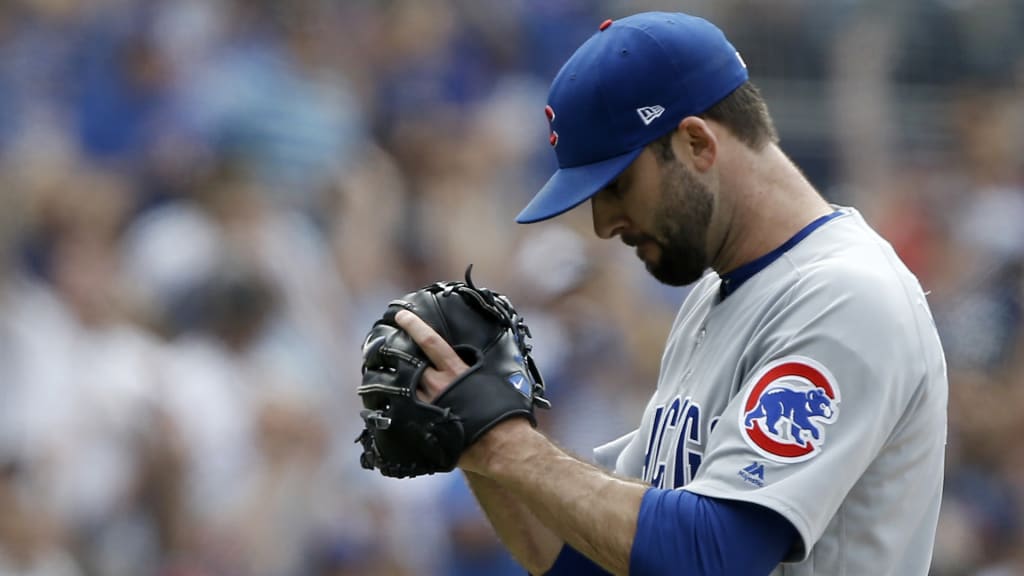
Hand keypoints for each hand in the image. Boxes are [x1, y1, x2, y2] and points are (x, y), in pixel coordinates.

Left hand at [395, 308, 531, 473]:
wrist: (501, 445)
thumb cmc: (504, 413)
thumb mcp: (493, 381)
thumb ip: (477, 370)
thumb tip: (474, 363)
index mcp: (455, 370)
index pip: (429, 340)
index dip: (413, 325)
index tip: (401, 315)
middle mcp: (438, 385)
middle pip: (407, 361)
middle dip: (392, 350)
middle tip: (380, 345)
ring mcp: (428, 406)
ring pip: (401, 387)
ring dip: (388, 379)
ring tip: (377, 373)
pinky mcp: (425, 425)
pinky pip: (404, 412)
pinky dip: (395, 406)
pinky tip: (383, 405)